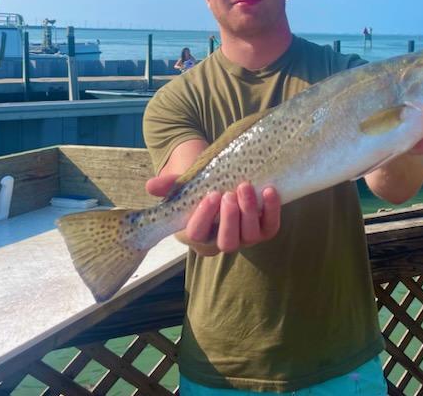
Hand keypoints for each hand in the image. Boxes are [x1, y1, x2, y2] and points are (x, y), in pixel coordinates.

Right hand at [145, 176, 281, 255]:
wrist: (226, 180)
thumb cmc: (201, 186)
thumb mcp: (184, 183)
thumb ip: (169, 185)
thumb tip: (150, 186)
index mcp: (199, 234)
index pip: (197, 235)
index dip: (203, 217)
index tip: (210, 195)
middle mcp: (223, 240)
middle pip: (227, 242)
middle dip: (229, 219)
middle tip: (229, 194)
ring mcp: (246, 237)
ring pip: (250, 236)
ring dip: (249, 212)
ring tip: (246, 187)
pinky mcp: (264, 229)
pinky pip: (271, 226)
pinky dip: (272, 210)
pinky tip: (270, 190)